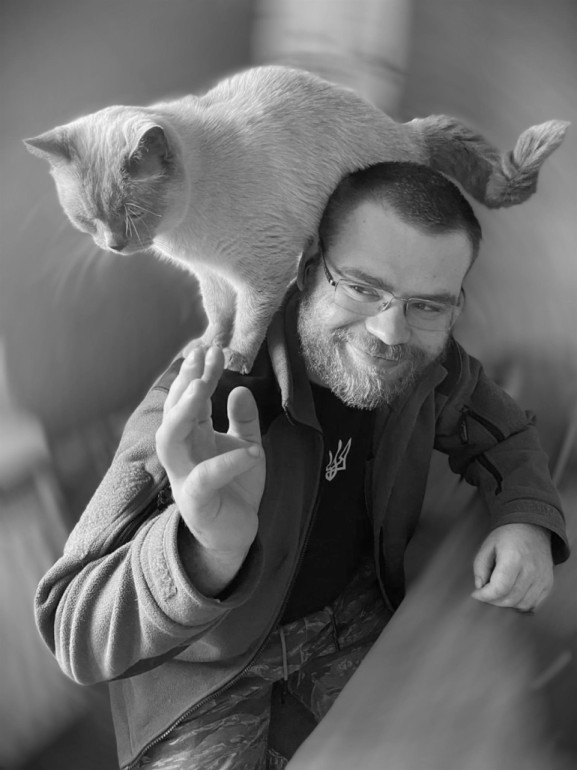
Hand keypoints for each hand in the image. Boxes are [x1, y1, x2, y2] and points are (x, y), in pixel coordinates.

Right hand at [155, 345, 264, 593]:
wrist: (234, 535)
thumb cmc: (235, 488)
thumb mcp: (245, 446)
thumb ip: (243, 421)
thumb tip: (239, 388)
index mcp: (193, 438)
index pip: (190, 400)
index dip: (198, 373)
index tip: (211, 347)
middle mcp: (183, 454)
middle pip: (174, 413)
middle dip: (186, 383)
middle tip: (202, 355)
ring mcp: (184, 478)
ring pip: (170, 441)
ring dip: (184, 412)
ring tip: (205, 387)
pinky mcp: (197, 502)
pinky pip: (207, 478)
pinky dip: (229, 463)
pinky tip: (253, 452)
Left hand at [471, 523, 553, 611]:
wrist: (532, 528)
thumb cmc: (506, 537)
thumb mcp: (487, 546)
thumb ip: (480, 567)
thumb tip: (480, 587)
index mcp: (513, 558)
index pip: (500, 588)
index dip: (485, 596)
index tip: (476, 594)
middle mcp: (531, 570)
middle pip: (510, 599)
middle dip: (493, 600)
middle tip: (485, 593)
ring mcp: (542, 578)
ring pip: (522, 604)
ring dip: (506, 603)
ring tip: (498, 592)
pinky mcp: (548, 583)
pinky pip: (533, 603)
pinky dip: (520, 604)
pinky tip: (511, 594)